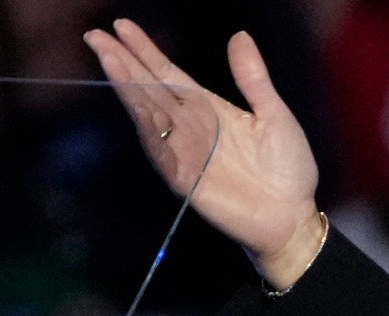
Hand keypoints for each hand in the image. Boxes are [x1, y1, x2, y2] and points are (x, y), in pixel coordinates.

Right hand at [84, 22, 323, 285]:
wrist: (293, 216)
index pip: (168, 73)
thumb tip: (239, 35)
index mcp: (208, 107)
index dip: (145, 51)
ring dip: (127, 87)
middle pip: (148, 88)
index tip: (122, 26)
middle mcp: (189, 125)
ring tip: (109, 58)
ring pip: (147, 113)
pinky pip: (161, 150)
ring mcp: (182, 150)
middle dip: (122, 62)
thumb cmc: (288, 168)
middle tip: (95, 35)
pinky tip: (138, 107)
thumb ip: (253, 78)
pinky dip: (149, 128)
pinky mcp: (183, 177)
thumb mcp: (275, 115)